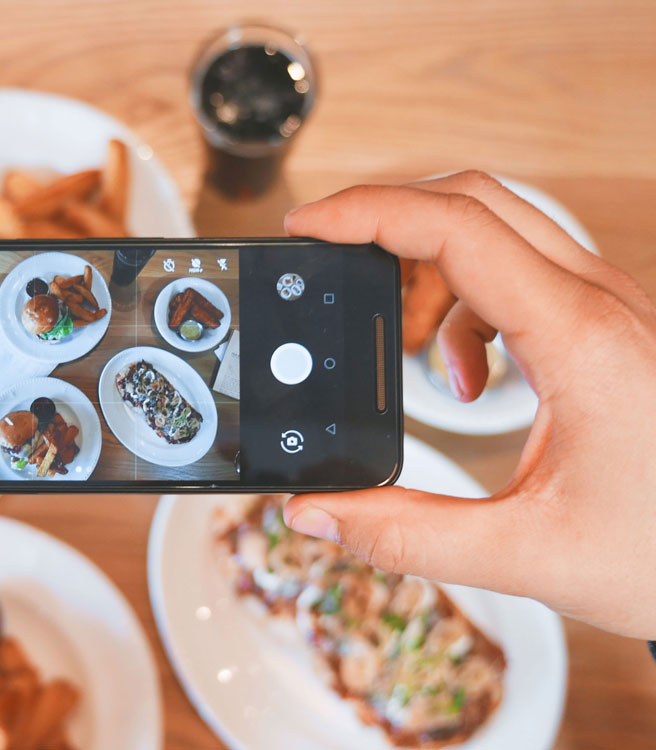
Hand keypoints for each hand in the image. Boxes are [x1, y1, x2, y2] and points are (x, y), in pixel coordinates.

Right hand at [284, 171, 655, 638]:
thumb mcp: (528, 555)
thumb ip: (407, 535)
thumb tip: (315, 513)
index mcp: (582, 340)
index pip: (458, 229)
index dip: (369, 213)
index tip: (309, 226)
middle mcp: (600, 305)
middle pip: (474, 202)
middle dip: (387, 219)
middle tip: (330, 257)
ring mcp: (608, 308)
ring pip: (498, 229)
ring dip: (430, 269)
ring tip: (412, 351)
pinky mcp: (606, 326)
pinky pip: (521, 271)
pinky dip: (467, 304)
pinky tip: (469, 376)